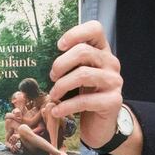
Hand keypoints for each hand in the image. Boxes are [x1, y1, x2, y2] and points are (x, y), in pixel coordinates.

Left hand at [47, 20, 124, 150]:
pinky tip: (57, 111)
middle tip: (51, 76)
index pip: (95, 29)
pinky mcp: (113, 101)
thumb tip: (40, 56)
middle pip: (83, 51)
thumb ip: (69, 63)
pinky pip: (85, 100)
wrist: (101, 124)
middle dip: (61, 63)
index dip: (75, 33)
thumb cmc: (86, 95)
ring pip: (83, 74)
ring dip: (62, 85)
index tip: (59, 46)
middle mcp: (111, 63)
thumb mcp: (78, 74)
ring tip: (53, 95)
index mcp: (103, 51)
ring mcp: (114, 81)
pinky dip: (66, 106)